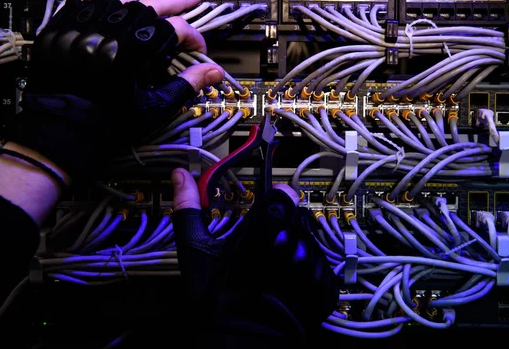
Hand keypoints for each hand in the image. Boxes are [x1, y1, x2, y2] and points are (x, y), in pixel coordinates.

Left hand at [7, 0, 223, 178]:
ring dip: (144, 5)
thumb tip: (214, 71)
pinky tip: (117, 4)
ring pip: (123, 0)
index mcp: (136, 48)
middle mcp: (112, 29)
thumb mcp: (155, 106)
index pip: (177, 29)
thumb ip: (187, 84)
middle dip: (178, 4)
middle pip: (153, 5)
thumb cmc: (110, 121)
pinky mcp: (66, 27)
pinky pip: (90, 0)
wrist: (65, 128)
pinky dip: (107, 0)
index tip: (197, 50)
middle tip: (193, 0)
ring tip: (156, 8)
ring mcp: (87, 24)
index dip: (194, 39)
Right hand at [171, 168, 338, 335]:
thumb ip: (190, 209)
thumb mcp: (196, 253)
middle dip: (281, 231)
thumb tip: (181, 176)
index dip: (275, 201)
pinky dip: (309, 274)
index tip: (268, 210)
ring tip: (274, 272)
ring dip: (296, 251)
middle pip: (295, 218)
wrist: (237, 347)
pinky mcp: (327, 289)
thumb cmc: (215, 303)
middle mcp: (292, 246)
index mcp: (261, 231)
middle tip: (263, 253)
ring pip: (310, 241)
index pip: (282, 194)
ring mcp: (313, 268)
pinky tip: (289, 285)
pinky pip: (323, 266)